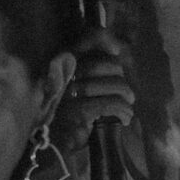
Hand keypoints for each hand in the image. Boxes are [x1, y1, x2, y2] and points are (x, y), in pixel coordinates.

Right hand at [53, 27, 134, 153]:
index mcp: (67, 61)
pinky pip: (111, 104)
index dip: (105, 39)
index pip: (90, 37)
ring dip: (126, 98)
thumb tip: (116, 50)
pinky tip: (124, 118)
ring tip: (127, 107)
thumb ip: (95, 68)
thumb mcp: (81, 86)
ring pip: (115, 85)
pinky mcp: (78, 110)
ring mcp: (71, 91)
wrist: (52, 143)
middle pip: (111, 65)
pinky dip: (123, 111)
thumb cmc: (70, 113)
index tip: (116, 50)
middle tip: (126, 96)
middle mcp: (68, 72)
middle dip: (123, 82)